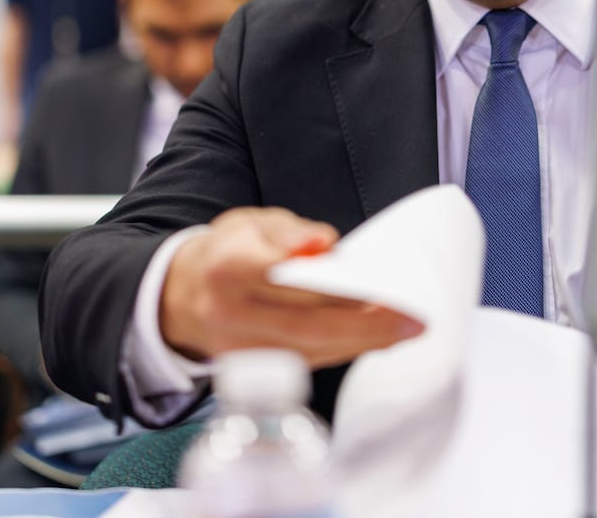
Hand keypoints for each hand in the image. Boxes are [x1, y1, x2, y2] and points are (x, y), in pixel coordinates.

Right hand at [160, 206, 423, 367]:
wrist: (184, 295)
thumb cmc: (230, 250)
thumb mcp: (254, 223)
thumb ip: (291, 232)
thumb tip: (325, 244)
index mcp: (228, 267)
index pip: (286, 278)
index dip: (333, 285)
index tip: (378, 286)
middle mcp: (230, 314)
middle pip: (307, 326)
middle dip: (366, 326)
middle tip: (413, 320)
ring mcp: (239, 350)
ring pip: (311, 351)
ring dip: (363, 342)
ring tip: (406, 329)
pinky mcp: (253, 372)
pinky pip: (308, 362)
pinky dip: (345, 349)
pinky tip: (376, 339)